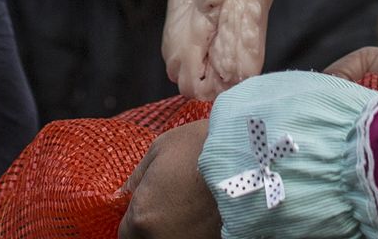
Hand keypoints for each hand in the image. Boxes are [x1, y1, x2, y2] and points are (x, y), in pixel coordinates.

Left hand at [119, 121, 220, 238]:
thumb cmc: (203, 148)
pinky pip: (195, 238)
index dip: (136, 217)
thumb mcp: (161, 149)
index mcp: (143, 219)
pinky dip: (197, 230)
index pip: (126, 233)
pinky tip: (207, 215)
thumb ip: (137, 178)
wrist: (252, 156)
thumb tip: (125, 194)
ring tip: (191, 208)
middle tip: (171, 203)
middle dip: (155, 225)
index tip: (148, 204)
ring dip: (176, 230)